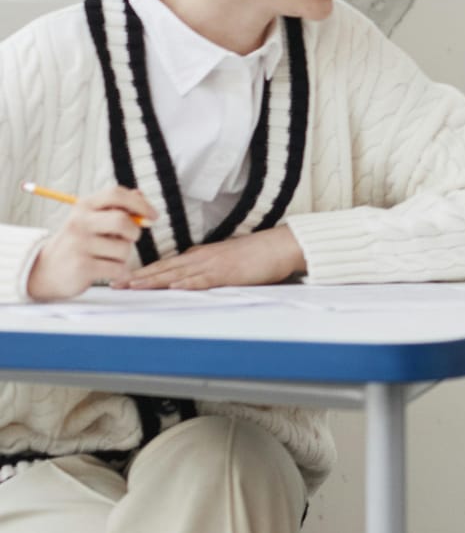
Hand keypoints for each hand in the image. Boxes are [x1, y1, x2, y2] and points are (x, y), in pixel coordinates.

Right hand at [24, 186, 156, 300]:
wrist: (46, 271)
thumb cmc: (78, 243)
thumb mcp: (92, 220)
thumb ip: (117, 207)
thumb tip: (141, 195)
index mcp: (83, 206)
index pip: (116, 194)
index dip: (140, 203)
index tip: (153, 216)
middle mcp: (79, 223)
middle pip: (122, 221)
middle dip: (134, 232)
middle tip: (130, 239)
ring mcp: (78, 245)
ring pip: (124, 248)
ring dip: (123, 256)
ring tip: (106, 257)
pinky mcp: (82, 267)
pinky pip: (119, 268)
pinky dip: (120, 271)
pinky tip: (107, 271)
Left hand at [123, 227, 305, 290]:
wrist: (281, 245)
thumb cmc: (257, 253)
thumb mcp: (226, 259)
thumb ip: (206, 266)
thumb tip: (190, 276)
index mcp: (201, 255)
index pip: (166, 265)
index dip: (144, 272)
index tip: (124, 279)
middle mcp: (202, 258)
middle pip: (165, 269)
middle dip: (139, 277)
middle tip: (115, 283)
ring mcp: (214, 265)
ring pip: (178, 274)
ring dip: (154, 281)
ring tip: (133, 286)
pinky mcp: (229, 273)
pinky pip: (204, 279)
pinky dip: (188, 283)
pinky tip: (173, 287)